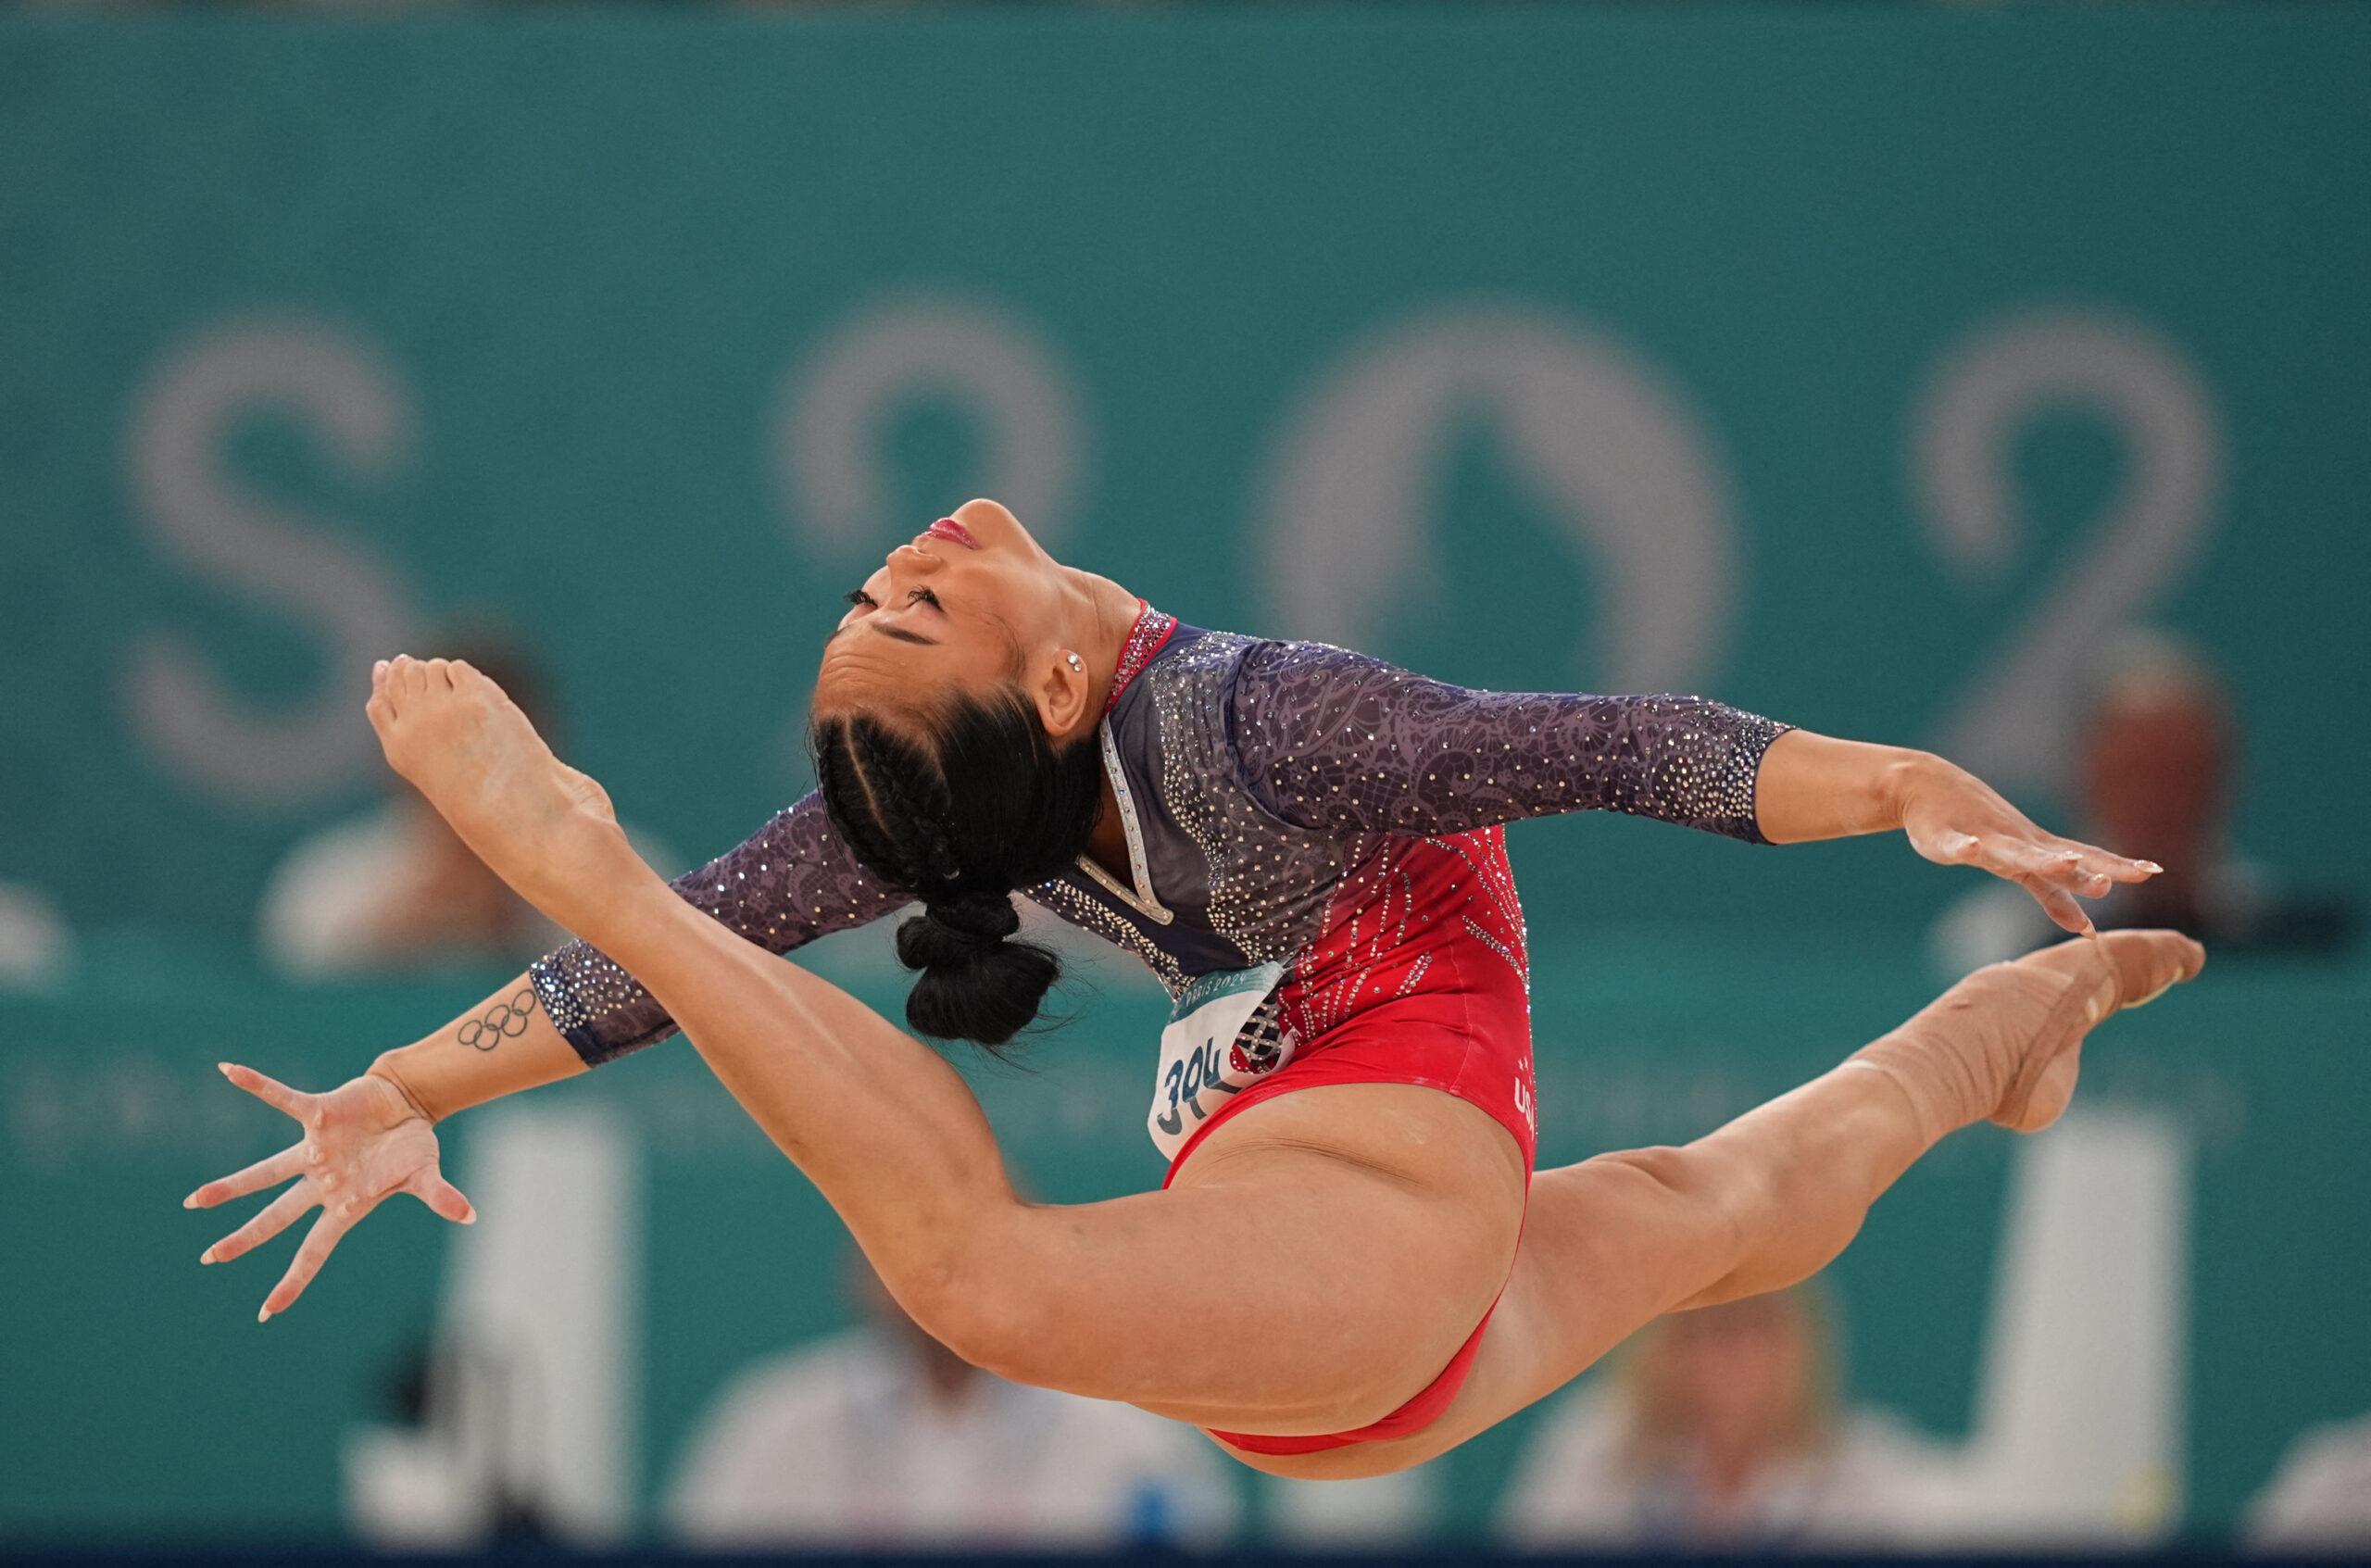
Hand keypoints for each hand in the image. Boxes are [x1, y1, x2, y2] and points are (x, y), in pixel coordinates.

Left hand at [185, 1063, 475, 1320]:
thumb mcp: (426, 1173)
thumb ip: (440, 1195)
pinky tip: (228, 1070)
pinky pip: (282, 1099)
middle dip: (245, 1238)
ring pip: (265, 1173)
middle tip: (210, 1257)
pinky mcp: (316, 1116)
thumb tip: (469, 1214)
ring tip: (195, 1201)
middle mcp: (321, 1183)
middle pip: (276, 1217)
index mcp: (344, 1205)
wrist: (408, 1104)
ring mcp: (315, 1151)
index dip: (292, 1280)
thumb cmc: (413, 1146)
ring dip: (231, 1187)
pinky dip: (258, 1085)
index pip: (313, 1251)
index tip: (266, 1312)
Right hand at [1900, 762, 2160, 935]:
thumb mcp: (2019, 867)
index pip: (2086, 860)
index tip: (2153, 871)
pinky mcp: (1945, 838)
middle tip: (2111, 883)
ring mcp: (1983, 839)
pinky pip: (1955, 845)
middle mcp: (2017, 842)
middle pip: (2056, 858)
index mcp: (2037, 849)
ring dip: (2041, 859)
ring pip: (2015, 853)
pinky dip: (1964, 848)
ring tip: (2066, 863)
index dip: (2116, 866)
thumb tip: (2089, 931)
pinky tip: (1971, 850)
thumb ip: (2053, 896)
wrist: (1926, 785)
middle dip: (2085, 870)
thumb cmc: (1979, 828)